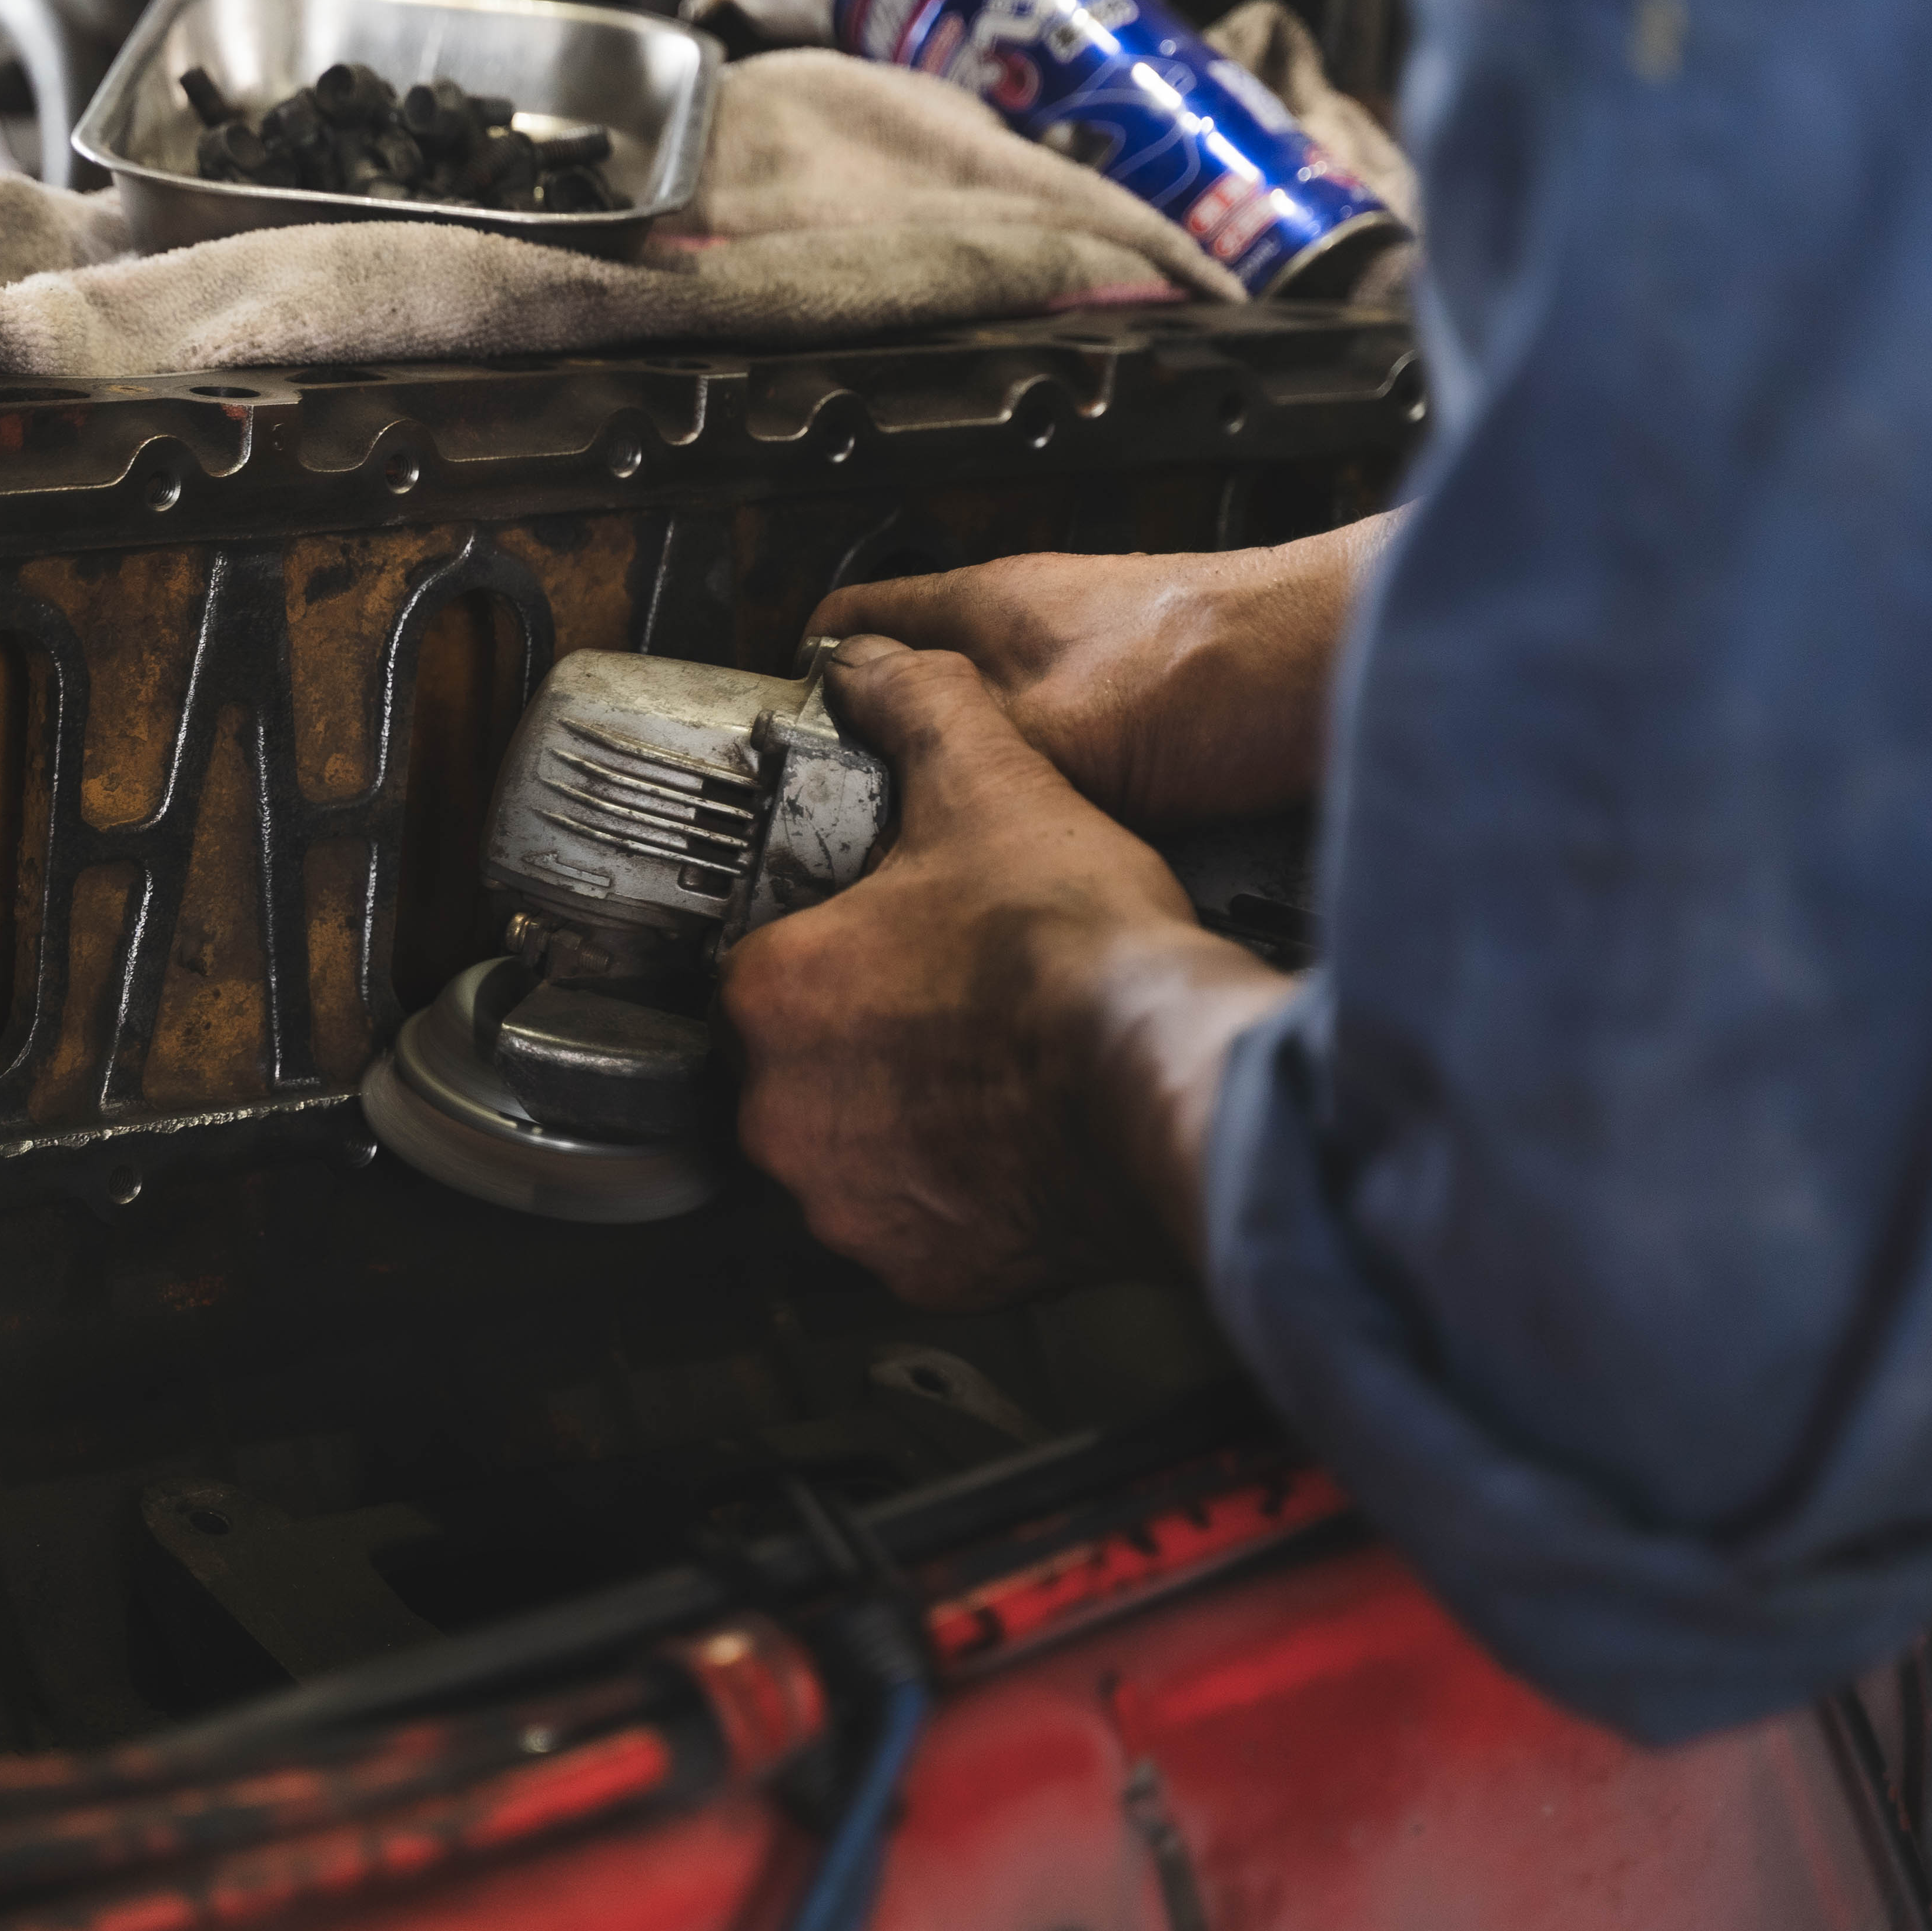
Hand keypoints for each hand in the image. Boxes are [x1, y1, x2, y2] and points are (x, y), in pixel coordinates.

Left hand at [721, 637, 1296, 1311]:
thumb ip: (914, 706)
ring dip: (900, 1124)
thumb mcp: (989, 780)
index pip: (758, 976)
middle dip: (858, 1045)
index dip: (825, 955)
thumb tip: (865, 661)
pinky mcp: (920, 1269)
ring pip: (849, 1156)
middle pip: (795, 1072)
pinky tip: (1012, 1148)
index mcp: (771, 996)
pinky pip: (915, 1229)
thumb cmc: (1074, 947)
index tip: (882, 949)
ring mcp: (848, 1204)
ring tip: (985, 1076)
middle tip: (944, 1011)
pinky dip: (954, 1198)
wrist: (1173, 1074)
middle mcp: (782, 1115)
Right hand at [804, 512, 1401, 831]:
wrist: (1346, 677)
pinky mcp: (1152, 719)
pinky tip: (1048, 868)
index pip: (849, 622)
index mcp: (981, 605)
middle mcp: (1030, 627)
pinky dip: (1044, 814)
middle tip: (855, 846)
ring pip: (992, 739)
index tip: (774, 752)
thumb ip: (946, 743)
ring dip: (969, 797)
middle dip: (884, 764)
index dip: (801, 681)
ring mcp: (1091, 672)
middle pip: (919, 694)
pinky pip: (1064, 771)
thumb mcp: (1043, 729)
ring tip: (947, 868)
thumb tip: (867, 782)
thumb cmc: (1217, 673)